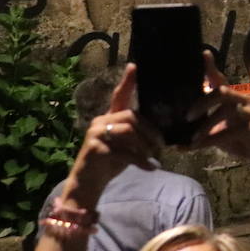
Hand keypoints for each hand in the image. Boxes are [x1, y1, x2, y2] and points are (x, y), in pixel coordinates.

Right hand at [64, 64, 160, 199]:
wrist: (88, 184)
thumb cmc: (110, 162)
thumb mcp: (125, 145)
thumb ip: (136, 133)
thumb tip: (161, 132)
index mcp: (109, 117)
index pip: (119, 96)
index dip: (127, 82)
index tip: (134, 66)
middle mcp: (100, 121)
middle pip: (132, 116)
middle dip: (151, 132)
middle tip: (161, 146)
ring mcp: (95, 134)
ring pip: (129, 131)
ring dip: (146, 145)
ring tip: (153, 157)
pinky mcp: (95, 148)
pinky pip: (125, 151)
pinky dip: (141, 160)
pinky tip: (150, 168)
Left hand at [187, 53, 249, 177]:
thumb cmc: (238, 138)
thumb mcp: (219, 128)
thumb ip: (204, 122)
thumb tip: (177, 127)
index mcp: (233, 97)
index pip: (221, 79)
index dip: (211, 67)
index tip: (203, 54)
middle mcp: (242, 100)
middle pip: (221, 91)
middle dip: (202, 103)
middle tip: (188, 116)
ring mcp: (249, 113)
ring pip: (224, 112)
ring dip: (206, 126)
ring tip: (193, 138)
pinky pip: (228, 133)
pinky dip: (210, 140)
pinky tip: (197, 147)